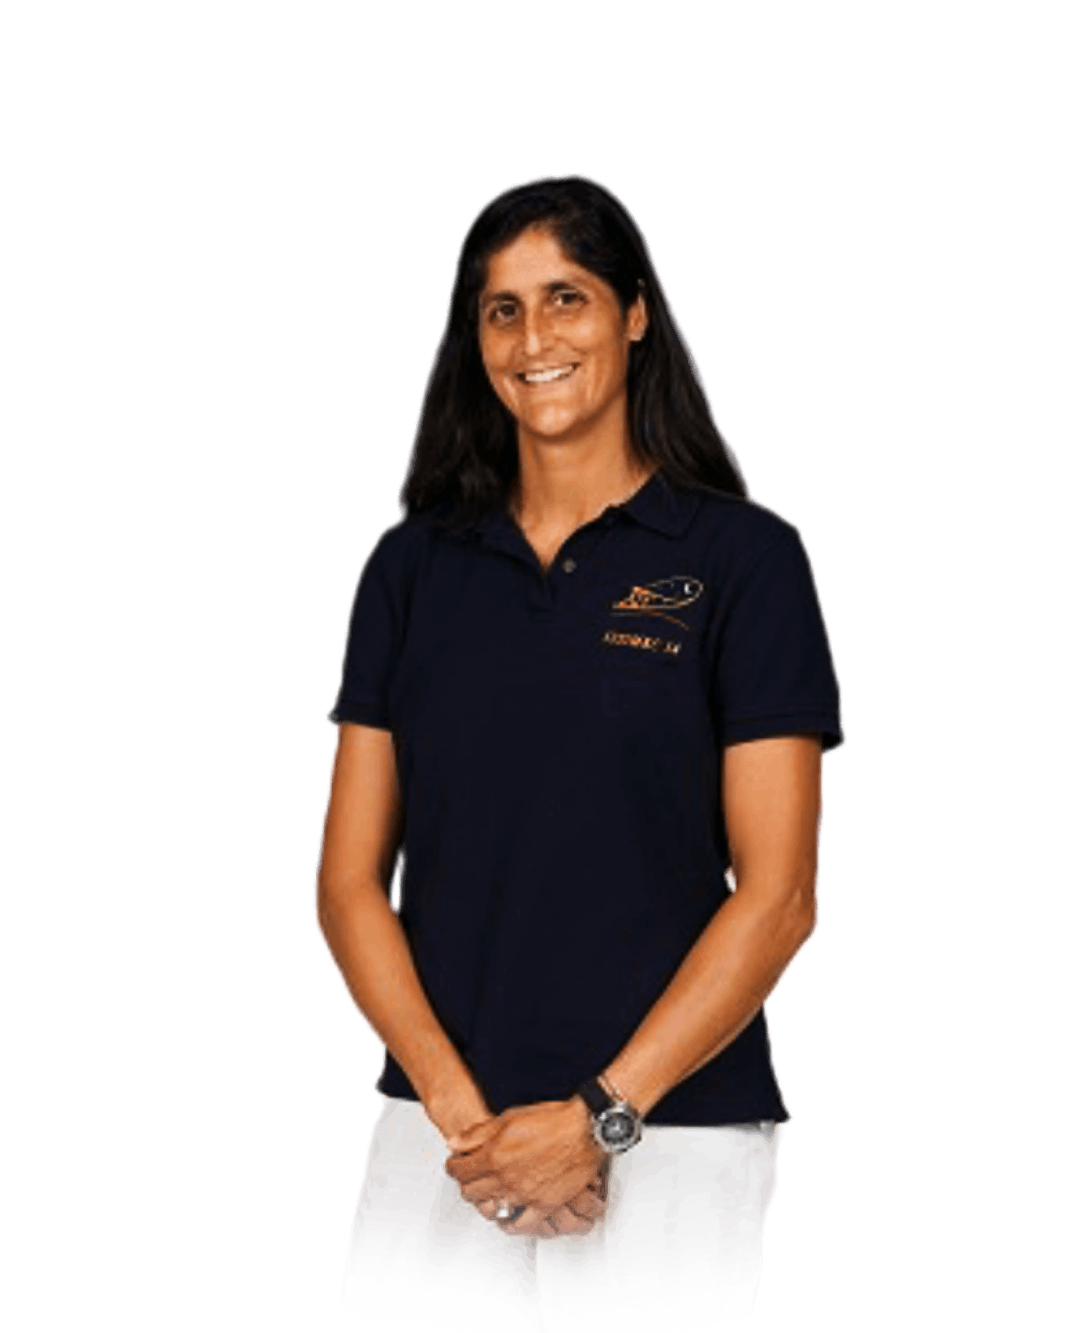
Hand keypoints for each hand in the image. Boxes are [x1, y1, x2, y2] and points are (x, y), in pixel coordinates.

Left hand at [445, 1098, 607, 1238]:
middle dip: (466, 1184)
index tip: (455, 1165)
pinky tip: (509, 1217)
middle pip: (471, 1192)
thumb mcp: (508, 1118)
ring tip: (487, 1195)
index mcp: (494, 1154)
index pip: (459, 1169)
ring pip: (491, 1209)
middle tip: (469, 1179)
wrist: (584, 1129)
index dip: (453, 1167)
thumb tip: (455, 1143)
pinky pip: (521, 1224)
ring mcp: (524, 1194)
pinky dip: (511, 1224)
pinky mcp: (544, 1205)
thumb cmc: (551, 1120)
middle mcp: (505, 1177)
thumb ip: (478, 1133)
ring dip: (485, 1202)